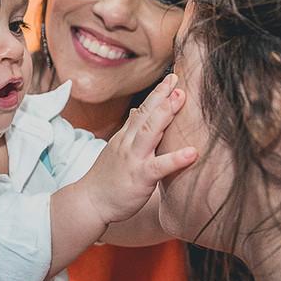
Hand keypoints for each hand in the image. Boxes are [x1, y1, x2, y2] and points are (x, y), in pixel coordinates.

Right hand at [77, 73, 195, 223]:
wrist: (89, 202)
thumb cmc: (105, 178)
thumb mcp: (116, 149)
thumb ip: (129, 130)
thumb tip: (137, 110)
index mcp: (125, 137)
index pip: (142, 110)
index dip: (157, 93)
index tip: (172, 78)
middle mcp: (128, 143)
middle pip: (146, 114)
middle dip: (162, 96)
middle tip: (177, 79)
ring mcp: (133, 159)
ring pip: (149, 132)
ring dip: (165, 114)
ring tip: (181, 99)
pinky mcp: (139, 178)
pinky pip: (159, 166)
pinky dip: (175, 158)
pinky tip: (192, 152)